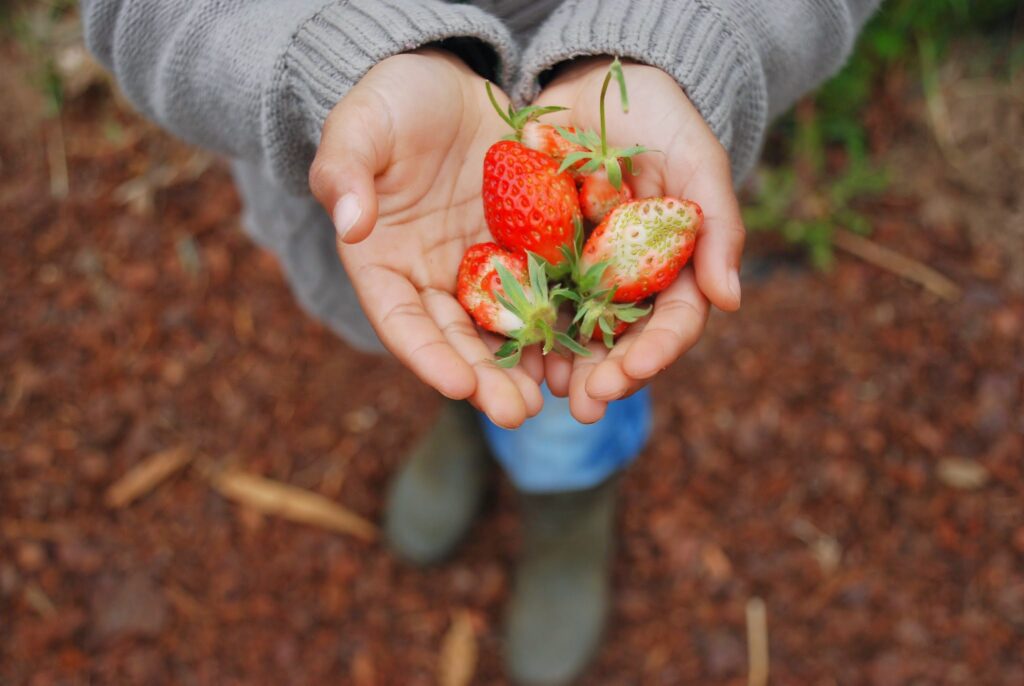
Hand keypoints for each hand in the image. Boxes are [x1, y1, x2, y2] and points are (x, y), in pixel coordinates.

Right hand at [309, 50, 543, 427]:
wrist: (445, 81)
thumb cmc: (390, 102)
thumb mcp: (360, 126)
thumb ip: (345, 171)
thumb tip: (349, 222)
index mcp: (383, 264)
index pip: (400, 321)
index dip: (426, 354)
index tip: (456, 385)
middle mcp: (433, 278)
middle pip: (457, 338)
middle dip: (485, 379)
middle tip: (519, 413)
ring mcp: (482, 267)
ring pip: (504, 326)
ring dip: (526, 366)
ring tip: (556, 399)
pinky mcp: (525, 249)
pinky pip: (546, 288)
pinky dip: (563, 320)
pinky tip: (588, 349)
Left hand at [533, 58, 744, 422]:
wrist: (599, 86)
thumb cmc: (661, 119)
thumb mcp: (698, 158)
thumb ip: (718, 224)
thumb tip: (730, 301)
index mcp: (673, 266)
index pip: (673, 320)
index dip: (657, 350)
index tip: (635, 370)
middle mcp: (629, 280)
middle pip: (623, 341)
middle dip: (607, 376)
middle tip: (586, 405)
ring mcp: (582, 272)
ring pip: (576, 332)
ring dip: (564, 368)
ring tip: (545, 395)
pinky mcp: (538, 255)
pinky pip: (530, 297)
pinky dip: (522, 327)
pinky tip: (509, 351)